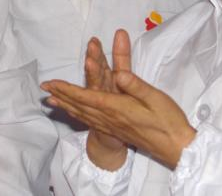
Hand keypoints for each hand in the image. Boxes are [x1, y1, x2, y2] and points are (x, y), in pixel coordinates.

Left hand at [41, 30, 195, 169]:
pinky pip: (91, 122)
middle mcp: (110, 118)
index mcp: (116, 107)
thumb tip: (118, 73)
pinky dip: (79, 115)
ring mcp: (113, 126)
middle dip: (61, 95)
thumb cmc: (168, 121)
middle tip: (44, 88)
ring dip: (66, 105)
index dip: (66, 89)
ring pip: (84, 115)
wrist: (177, 148)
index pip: (85, 96)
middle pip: (79, 106)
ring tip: (52, 100)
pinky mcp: (118, 130)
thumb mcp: (154, 97)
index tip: (50, 83)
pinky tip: (75, 114)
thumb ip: (134, 84)